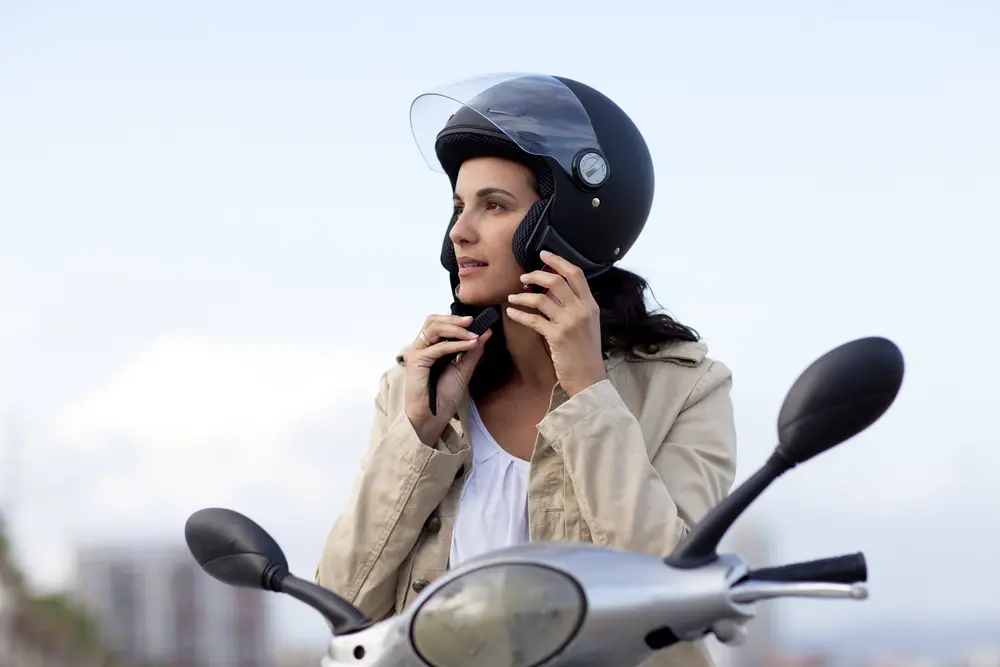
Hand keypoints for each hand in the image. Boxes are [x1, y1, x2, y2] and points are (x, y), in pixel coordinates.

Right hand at [403, 314, 493, 444]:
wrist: (433, 417)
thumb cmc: (444, 396)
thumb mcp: (464, 369)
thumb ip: (473, 350)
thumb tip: (486, 332)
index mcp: (431, 347)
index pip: (440, 323)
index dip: (457, 320)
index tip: (479, 321)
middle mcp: (422, 347)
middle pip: (434, 320)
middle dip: (455, 319)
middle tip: (474, 321)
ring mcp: (417, 352)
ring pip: (434, 328)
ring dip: (456, 328)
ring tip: (473, 334)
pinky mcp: (416, 361)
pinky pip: (438, 347)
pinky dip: (456, 344)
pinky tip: (470, 345)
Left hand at [506, 250, 605, 396]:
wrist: (589, 378)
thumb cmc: (586, 353)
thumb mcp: (587, 326)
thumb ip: (575, 307)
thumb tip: (553, 292)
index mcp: (591, 305)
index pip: (576, 274)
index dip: (558, 261)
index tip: (544, 254)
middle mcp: (582, 310)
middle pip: (556, 281)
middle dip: (536, 275)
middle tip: (523, 277)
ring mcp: (569, 323)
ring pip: (541, 298)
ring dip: (523, 296)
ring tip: (513, 297)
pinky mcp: (557, 336)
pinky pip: (533, 319)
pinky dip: (519, 314)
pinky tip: (512, 312)